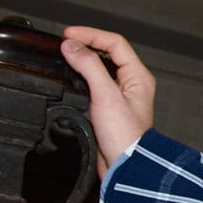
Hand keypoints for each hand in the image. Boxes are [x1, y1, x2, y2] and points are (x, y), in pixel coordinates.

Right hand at [59, 26, 156, 173]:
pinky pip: (93, 86)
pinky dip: (79, 79)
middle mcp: (131, 84)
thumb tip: (71, 46)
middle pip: (107, 54)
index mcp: (138, 76)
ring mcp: (119, 97)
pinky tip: (68, 80)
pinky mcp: (107, 109)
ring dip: (81, 62)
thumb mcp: (105, 95)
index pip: (115, 43)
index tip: (68, 35)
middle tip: (64, 44)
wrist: (124, 167)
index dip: (91, 35)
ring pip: (98, 70)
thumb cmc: (125, 136)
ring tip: (64, 58)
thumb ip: (88, 66)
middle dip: (85, 45)